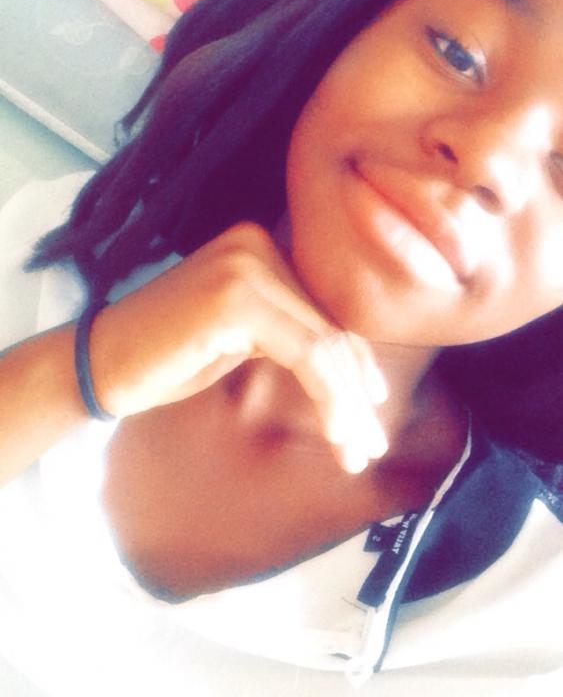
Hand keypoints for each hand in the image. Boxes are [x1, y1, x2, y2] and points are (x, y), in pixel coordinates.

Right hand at [90, 222, 387, 472]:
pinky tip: (338, 437)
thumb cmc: (165, 357)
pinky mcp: (237, 299)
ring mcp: (246, 266)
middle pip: (330, 325)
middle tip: (371, 444)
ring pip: (325, 344)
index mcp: (259, 245)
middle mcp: (256, 244)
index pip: (324, 307)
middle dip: (358, 391)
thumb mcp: (241, 338)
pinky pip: (307, 356)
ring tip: (358, 452)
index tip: (372, 408)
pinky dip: (330, 400)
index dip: (356, 362)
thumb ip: (289, 332)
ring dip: (349, 405)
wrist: (98, 364)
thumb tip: (352, 362)